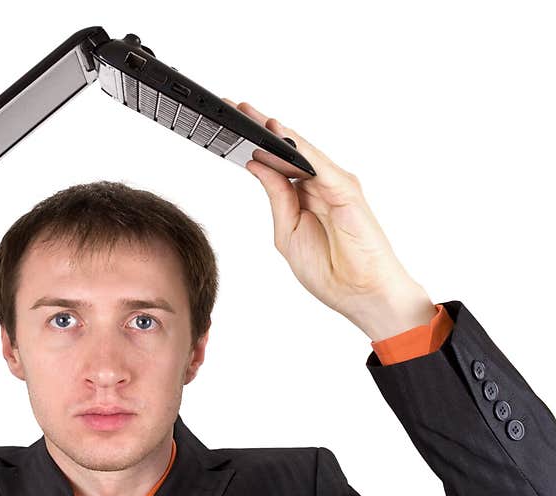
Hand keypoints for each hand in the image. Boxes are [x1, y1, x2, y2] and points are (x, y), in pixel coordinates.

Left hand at [223, 99, 435, 338]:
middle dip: (259, 128)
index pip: (275, 164)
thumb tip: (257, 165)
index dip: (253, 146)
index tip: (227, 129)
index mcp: (304, 198)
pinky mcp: (346, 190)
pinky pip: (318, 163)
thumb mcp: (287, 233)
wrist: (362, 295)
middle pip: (286, 149)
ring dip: (275, 130)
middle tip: (231, 107)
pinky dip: (299, 147)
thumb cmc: (330, 271)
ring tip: (247, 112)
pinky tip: (279, 133)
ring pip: (300, 150)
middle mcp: (320, 185)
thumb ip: (277, 198)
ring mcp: (334, 185)